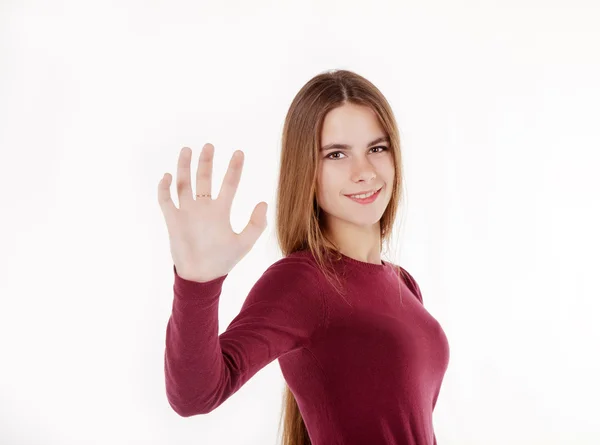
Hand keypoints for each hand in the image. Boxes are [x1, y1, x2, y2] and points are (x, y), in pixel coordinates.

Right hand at [157, 144, 267, 281]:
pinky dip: (165, 188)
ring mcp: (187, 212)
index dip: (234, 168)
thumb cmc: (222, 261)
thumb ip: (256, 224)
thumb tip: (264, 202)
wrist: (201, 277)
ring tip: (187, 150)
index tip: (239, 152)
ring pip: (184, 184)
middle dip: (206, 162)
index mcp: (221, 210)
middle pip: (204, 178)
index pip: (229, 184)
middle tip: (209, 145)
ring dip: (184, 167)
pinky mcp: (173, 220)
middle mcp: (204, 207)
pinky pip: (166, 200)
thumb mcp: (244, 243)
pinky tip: (168, 176)